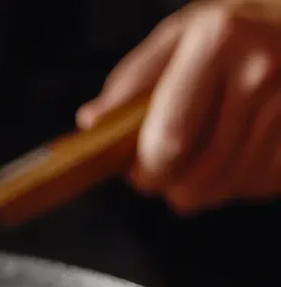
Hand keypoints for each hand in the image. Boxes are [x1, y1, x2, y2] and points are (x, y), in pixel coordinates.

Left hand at [77, 0, 280, 213]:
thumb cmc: (237, 28)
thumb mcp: (182, 33)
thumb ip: (134, 79)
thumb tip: (93, 121)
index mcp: (216, 42)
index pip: (170, 138)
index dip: (147, 171)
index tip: (137, 173)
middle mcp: (260, 72)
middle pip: (201, 175)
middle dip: (173, 189)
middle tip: (165, 177)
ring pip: (232, 185)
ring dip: (208, 189)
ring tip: (201, 163)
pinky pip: (264, 183)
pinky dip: (243, 182)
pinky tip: (238, 155)